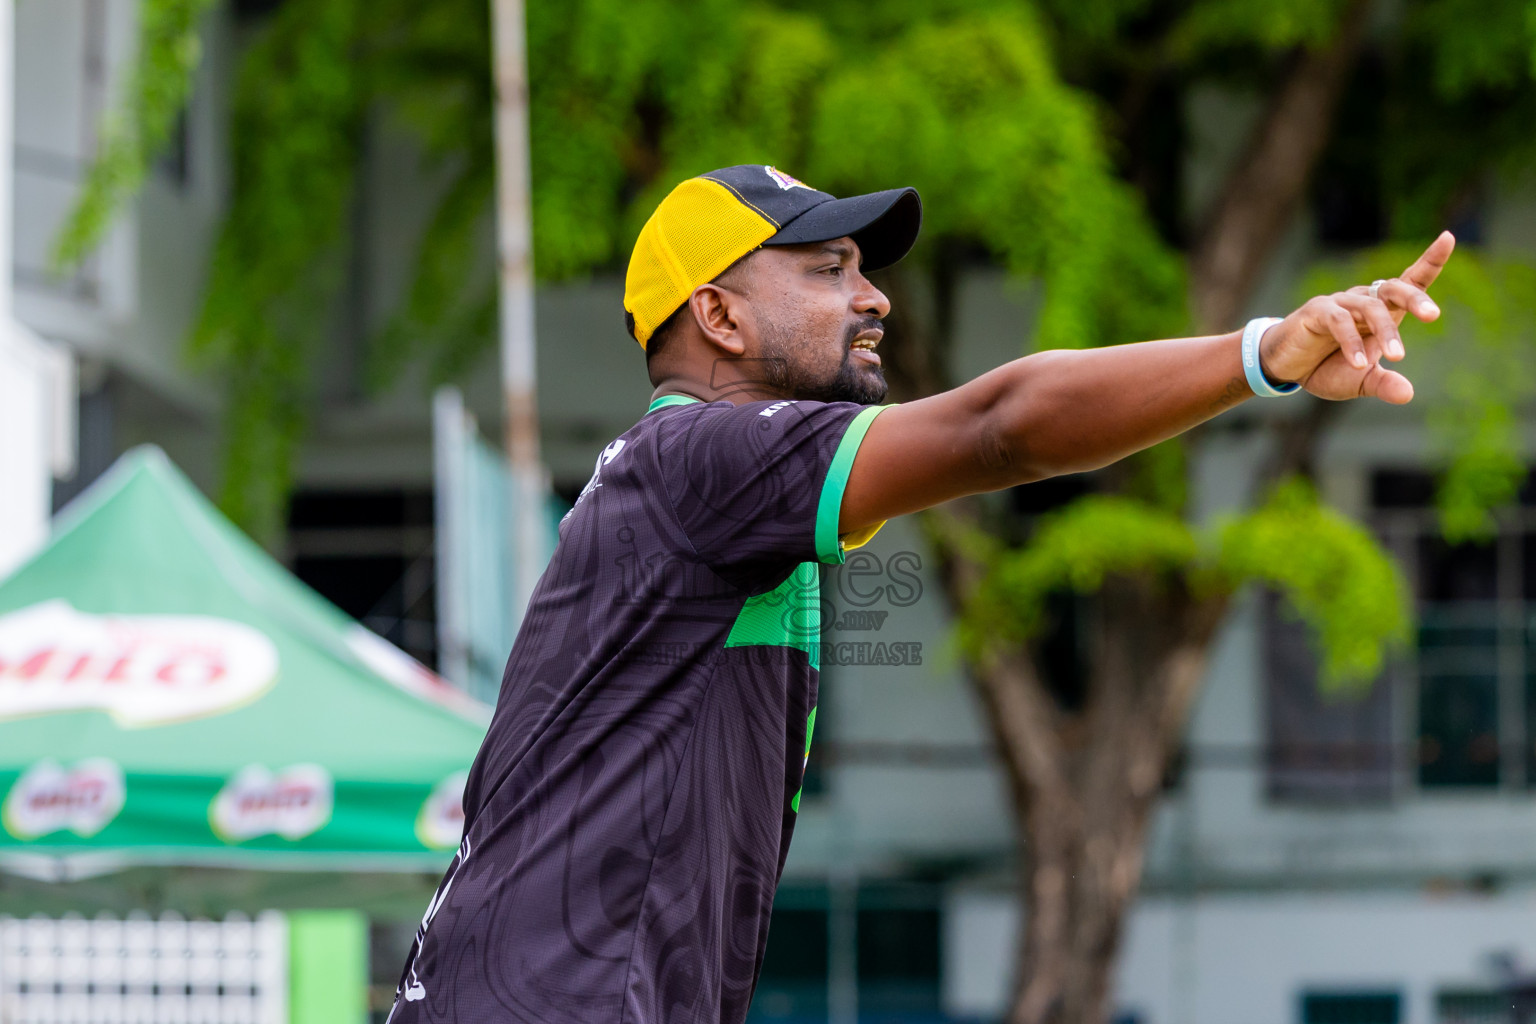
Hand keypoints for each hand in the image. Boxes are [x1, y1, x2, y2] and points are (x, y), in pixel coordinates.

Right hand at [1257, 231, 1455, 404]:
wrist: (1285, 369)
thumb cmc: (1326, 367)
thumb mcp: (1360, 380)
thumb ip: (1383, 384)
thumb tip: (1408, 395)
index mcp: (1381, 312)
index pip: (1409, 282)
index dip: (1430, 260)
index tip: (1448, 237)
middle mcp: (1362, 301)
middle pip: (1393, 287)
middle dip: (1415, 298)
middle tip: (1432, 315)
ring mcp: (1339, 303)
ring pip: (1370, 306)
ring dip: (1386, 331)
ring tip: (1396, 357)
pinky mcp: (1316, 312)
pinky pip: (1339, 321)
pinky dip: (1351, 342)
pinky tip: (1358, 363)